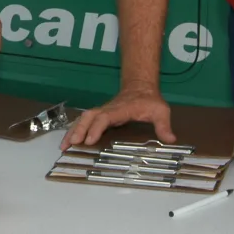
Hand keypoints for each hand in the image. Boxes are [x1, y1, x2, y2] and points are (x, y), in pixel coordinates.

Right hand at [59, 84, 175, 149]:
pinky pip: (84, 121)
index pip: (105, 117)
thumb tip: (170, 140)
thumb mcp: (160, 111)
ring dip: (72, 131)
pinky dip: (75, 129)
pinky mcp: (100, 115)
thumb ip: (163, 125)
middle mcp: (108, 109)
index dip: (97, 128)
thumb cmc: (150, 101)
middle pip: (89, 117)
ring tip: (63, 145)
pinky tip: (68, 140)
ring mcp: (103, 112)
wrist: (141, 87)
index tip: (89, 140)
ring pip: (83, 118)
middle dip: (78, 130)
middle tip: (69, 145)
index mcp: (121, 109)